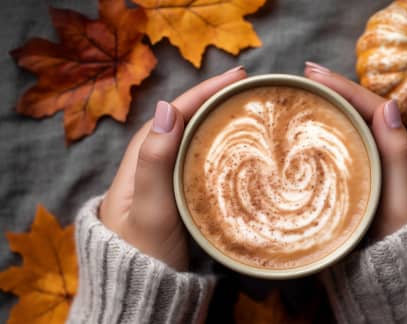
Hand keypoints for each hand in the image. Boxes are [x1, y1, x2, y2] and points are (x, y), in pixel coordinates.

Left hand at [99, 67, 246, 270]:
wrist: (140, 292)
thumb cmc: (144, 254)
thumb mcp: (151, 211)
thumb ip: (155, 162)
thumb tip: (167, 109)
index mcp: (140, 160)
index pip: (173, 112)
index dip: (203, 90)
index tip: (236, 77)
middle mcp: (149, 164)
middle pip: (182, 120)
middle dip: (212, 98)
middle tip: (246, 87)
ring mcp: (163, 180)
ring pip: (190, 138)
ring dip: (214, 118)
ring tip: (243, 107)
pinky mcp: (176, 195)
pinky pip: (196, 159)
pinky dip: (215, 145)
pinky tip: (232, 146)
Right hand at [304, 62, 406, 238]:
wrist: (404, 279)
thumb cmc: (406, 241)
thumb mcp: (404, 200)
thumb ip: (399, 156)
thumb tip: (389, 104)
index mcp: (398, 153)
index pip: (371, 107)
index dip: (343, 86)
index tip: (313, 72)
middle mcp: (385, 157)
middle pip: (357, 114)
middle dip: (331, 92)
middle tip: (301, 78)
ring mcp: (370, 171)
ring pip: (348, 131)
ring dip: (326, 110)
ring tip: (300, 97)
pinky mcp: (357, 187)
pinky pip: (338, 154)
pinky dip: (321, 139)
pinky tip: (304, 137)